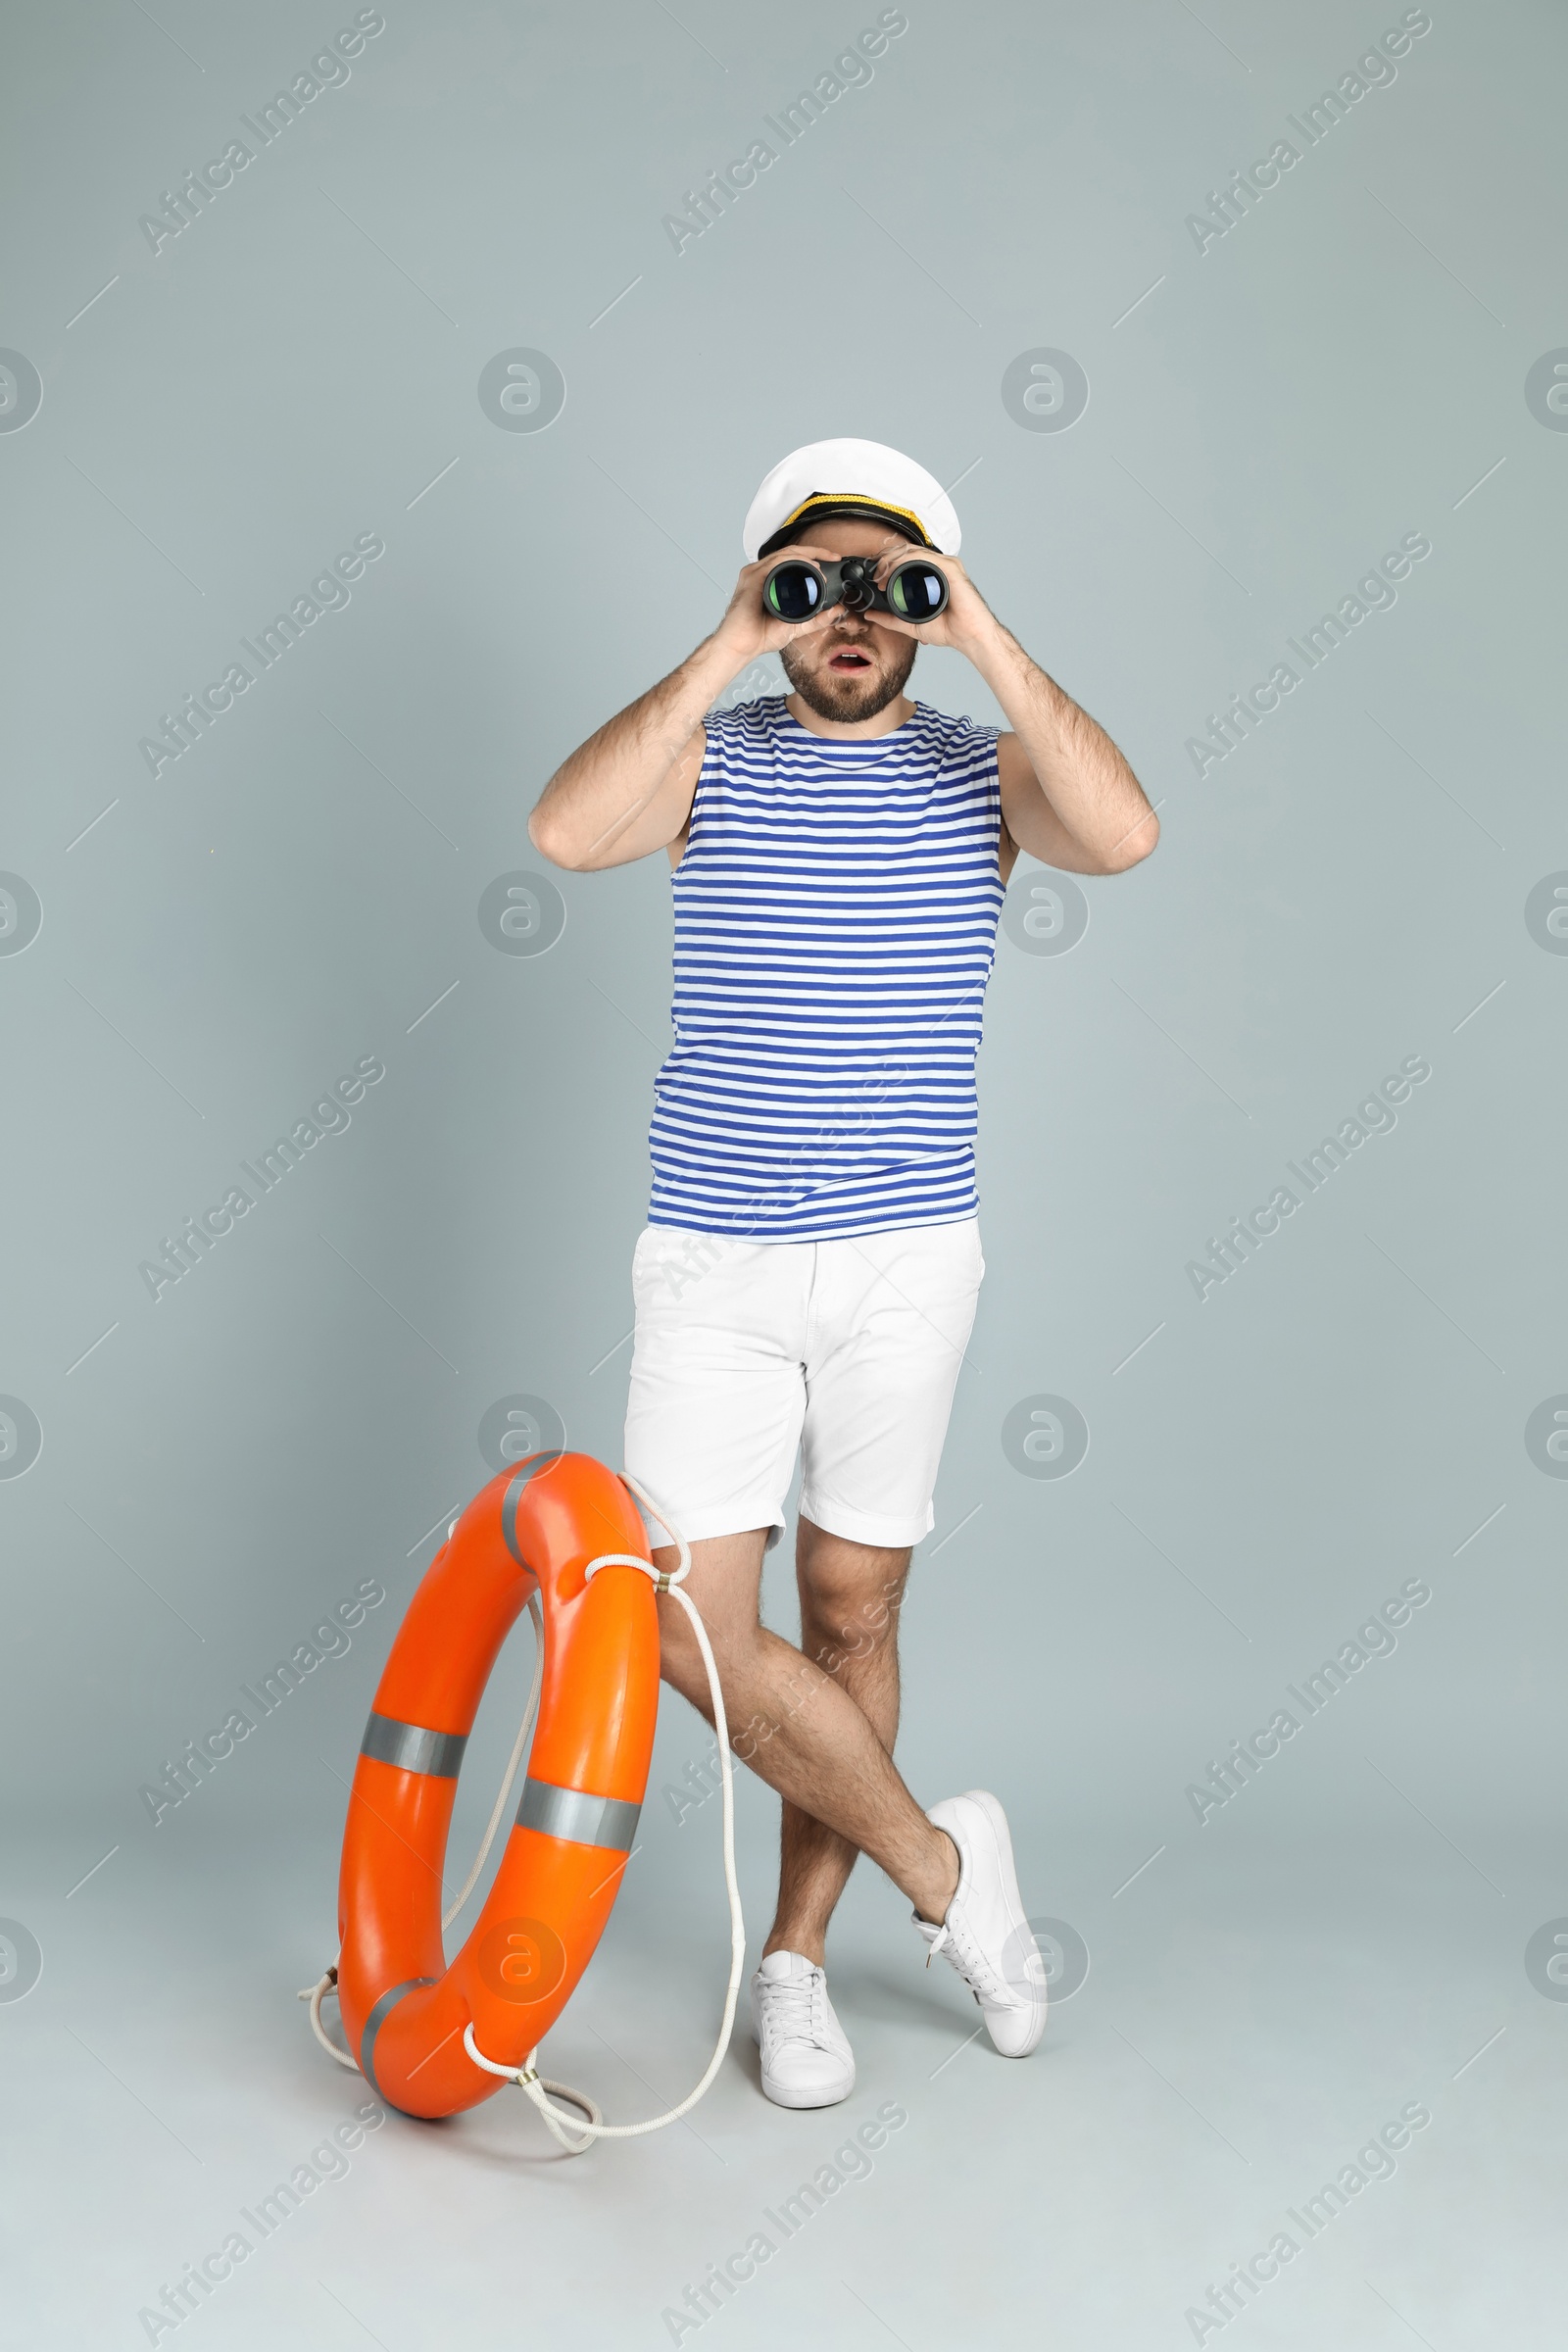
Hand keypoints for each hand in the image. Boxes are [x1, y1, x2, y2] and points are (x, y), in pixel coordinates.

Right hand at [711, 540, 850, 662]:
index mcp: (772, 580)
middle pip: (792, 552)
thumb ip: (817, 620)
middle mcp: (763, 573)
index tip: (833, 558)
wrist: (743, 645)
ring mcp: (756, 573)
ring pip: (784, 554)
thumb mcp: (798, 626)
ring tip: (819, 566)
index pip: (796, 560)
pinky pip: (773, 562)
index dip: (816, 555)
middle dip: (815, 551)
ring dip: (805, 556)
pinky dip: (791, 561)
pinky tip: (804, 565)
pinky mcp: (751, 577)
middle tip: (832, 557)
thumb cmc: (761, 635)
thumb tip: (837, 611)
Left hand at [861, 543, 995, 656]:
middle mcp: (938, 567)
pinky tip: (893, 571)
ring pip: (912, 551)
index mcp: (931, 575)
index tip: (874, 575)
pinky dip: (904, 561)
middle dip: (885, 559)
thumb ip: (890, 619)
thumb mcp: (911, 624)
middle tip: (874, 574)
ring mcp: (945, 565)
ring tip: (880, 575)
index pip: (905, 558)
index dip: (886, 562)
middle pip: (906, 551)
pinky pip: (923, 557)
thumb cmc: (949, 629)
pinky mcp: (950, 567)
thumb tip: (870, 615)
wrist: (968, 636)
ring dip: (891, 560)